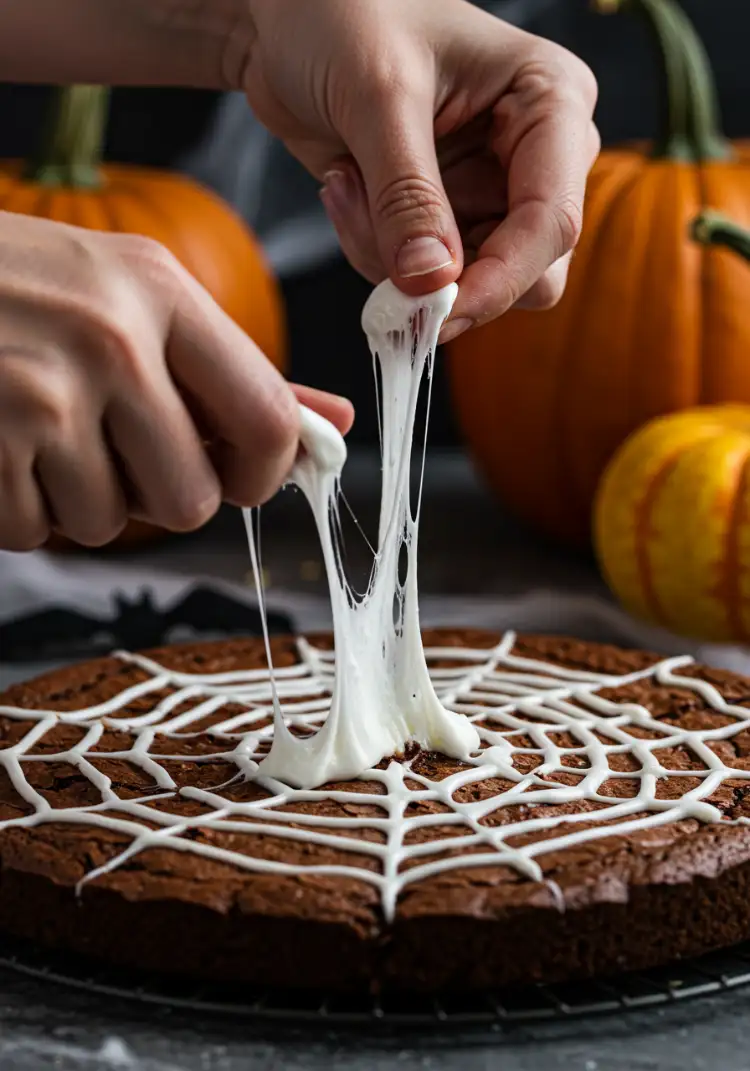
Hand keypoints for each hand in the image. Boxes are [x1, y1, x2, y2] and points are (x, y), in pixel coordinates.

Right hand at [0, 212, 351, 550]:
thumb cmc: (23, 287)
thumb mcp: (133, 298)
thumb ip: (234, 371)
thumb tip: (332, 425)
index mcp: (163, 294)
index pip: (266, 421)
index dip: (263, 475)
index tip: (238, 477)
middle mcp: (111, 341)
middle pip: (192, 501)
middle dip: (155, 495)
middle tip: (112, 449)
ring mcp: (41, 395)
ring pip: (109, 526)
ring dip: (78, 500)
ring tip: (39, 432)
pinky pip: (34, 532)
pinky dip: (18, 509)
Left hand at [243, 0, 598, 339]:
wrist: (286, 17)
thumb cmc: (344, 14)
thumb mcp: (378, 95)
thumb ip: (408, 196)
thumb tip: (432, 284)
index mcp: (550, 103)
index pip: (553, 220)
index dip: (500, 279)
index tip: (440, 311)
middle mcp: (533, 157)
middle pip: (528, 271)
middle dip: (446, 274)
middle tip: (378, 244)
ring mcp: (488, 192)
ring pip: (467, 283)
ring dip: (393, 259)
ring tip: (346, 185)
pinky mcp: (442, 218)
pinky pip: (422, 278)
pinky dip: (373, 252)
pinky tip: (344, 188)